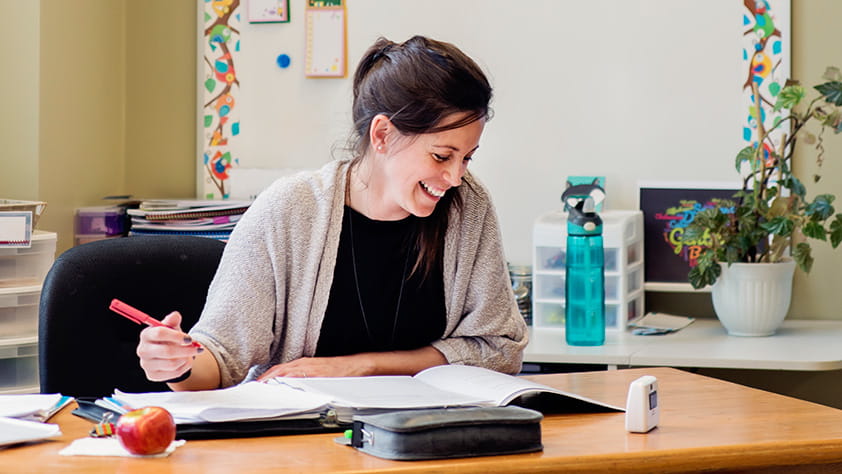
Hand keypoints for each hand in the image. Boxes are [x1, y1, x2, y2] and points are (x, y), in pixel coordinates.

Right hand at [137, 311, 203, 381]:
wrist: (168, 355)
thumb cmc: (169, 338)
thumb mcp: (172, 328)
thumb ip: (173, 321)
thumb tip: (175, 315)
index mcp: (146, 334)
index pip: (160, 333)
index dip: (177, 336)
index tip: (189, 339)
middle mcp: (143, 350)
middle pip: (166, 351)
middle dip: (186, 350)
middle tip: (198, 348)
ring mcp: (146, 364)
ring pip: (172, 364)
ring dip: (186, 359)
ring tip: (191, 354)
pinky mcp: (152, 375)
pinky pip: (173, 373)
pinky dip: (184, 367)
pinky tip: (186, 361)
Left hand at [256, 355, 374, 380]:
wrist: (355, 366)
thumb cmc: (337, 371)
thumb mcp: (317, 373)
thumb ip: (303, 378)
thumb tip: (290, 388)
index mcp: (302, 364)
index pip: (279, 369)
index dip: (265, 377)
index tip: (256, 385)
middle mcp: (304, 364)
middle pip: (278, 370)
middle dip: (264, 379)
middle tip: (254, 388)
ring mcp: (310, 368)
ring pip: (286, 372)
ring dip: (272, 379)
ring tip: (262, 388)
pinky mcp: (316, 373)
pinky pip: (299, 376)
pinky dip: (288, 380)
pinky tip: (281, 386)